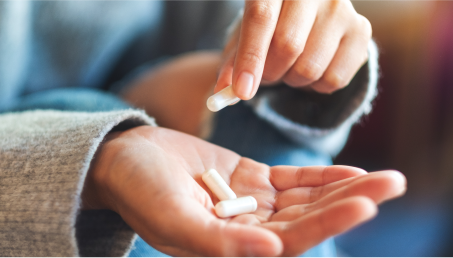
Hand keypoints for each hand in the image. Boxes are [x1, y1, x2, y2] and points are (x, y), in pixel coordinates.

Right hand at [83, 126, 404, 256]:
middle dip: (349, 204)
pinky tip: (350, 173)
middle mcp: (246, 231)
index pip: (289, 242)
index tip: (363, 204)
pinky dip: (320, 177)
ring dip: (343, 189)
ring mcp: (250, 204)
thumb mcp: (174, 218)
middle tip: (392, 184)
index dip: (326, 224)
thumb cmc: (140, 191)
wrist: (126, 159)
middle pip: (307, 221)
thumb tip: (272, 251)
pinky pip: (291, 181)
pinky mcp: (249, 179)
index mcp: (230, 248)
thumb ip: (219, 241)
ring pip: (305, 200)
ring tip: (385, 178)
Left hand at [216, 0, 371, 98]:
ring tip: (288, 67)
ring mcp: (341, 8)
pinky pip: (334, 79)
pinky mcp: (361, 30)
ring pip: (311, 67)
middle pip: (288, 46)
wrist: (305, 13)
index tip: (242, 90)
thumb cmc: (267, 25)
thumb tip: (223, 92)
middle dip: (269, 73)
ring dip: (291, 81)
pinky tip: (310, 68)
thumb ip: (231, 63)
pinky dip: (315, 87)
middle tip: (263, 75)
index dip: (250, 57)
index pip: (261, 17)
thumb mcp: (242, 37)